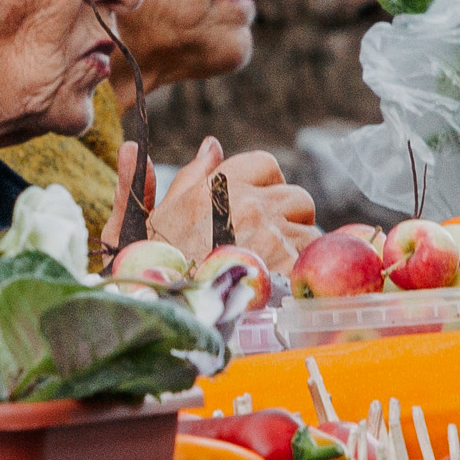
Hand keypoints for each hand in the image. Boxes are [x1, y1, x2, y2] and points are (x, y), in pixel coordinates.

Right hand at [109, 137, 319, 275]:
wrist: (164, 315)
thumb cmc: (151, 272)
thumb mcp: (147, 219)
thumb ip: (184, 176)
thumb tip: (210, 144)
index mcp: (217, 186)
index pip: (265, 165)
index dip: (265, 185)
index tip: (257, 207)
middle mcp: (248, 203)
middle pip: (294, 196)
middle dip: (286, 217)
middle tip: (265, 244)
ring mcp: (271, 233)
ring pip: (308, 226)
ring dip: (296, 245)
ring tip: (271, 268)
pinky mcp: (288, 264)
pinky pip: (313, 256)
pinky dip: (302, 269)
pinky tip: (280, 284)